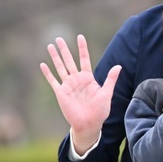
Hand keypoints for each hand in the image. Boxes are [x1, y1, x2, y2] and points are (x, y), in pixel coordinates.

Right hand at [39, 35, 120, 152]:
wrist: (89, 124)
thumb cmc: (99, 110)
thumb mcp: (106, 93)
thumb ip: (111, 79)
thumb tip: (119, 66)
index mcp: (88, 78)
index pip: (84, 59)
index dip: (82, 48)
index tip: (80, 36)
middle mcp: (77, 79)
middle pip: (69, 60)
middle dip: (64, 49)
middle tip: (59, 38)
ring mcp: (68, 85)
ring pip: (60, 67)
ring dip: (55, 57)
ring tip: (50, 46)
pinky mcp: (61, 93)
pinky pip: (53, 81)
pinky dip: (48, 73)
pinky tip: (43, 64)